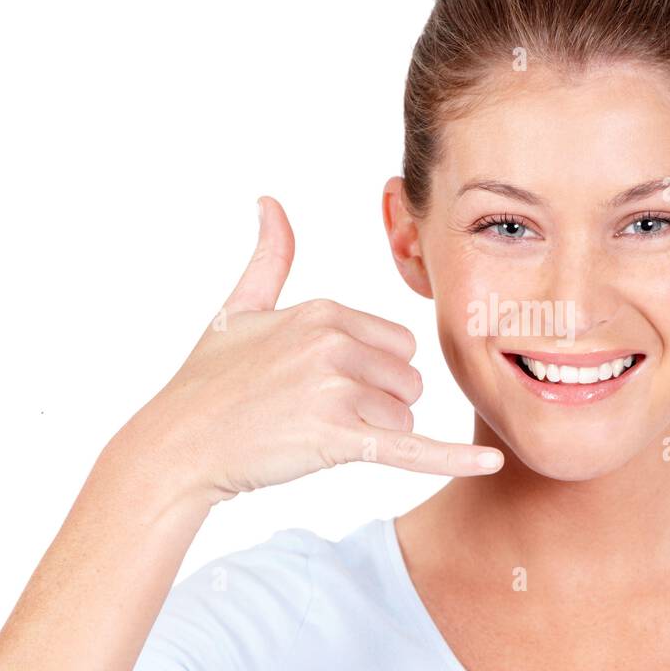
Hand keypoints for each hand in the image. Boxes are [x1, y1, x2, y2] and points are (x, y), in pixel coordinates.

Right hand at [123, 195, 503, 505]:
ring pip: (403, 416)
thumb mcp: (238, 309)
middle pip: (408, 380)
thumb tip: (268, 202)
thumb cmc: (208, 382)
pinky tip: (491, 467)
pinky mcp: (338, 438)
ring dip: (370, 433)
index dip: (370, 372)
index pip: (397, 345)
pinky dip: (451, 460)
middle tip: (317, 414)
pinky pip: (410, 447)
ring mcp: (336, 389)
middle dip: (376, 403)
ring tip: (314, 433)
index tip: (321, 384)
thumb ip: (269, 258)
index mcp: (324, 311)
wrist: (178, 444)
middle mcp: (334, 342)